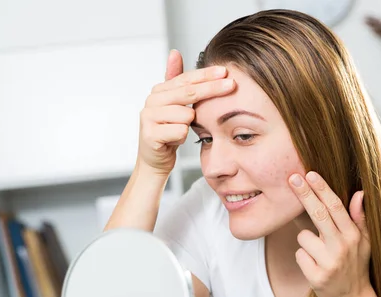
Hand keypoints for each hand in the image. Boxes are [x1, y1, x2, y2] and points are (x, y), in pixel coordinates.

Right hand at [137, 49, 235, 175]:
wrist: (154, 160)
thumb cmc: (168, 132)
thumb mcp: (174, 105)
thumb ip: (176, 81)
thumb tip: (175, 52)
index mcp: (158, 91)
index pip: (186, 79)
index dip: (206, 75)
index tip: (225, 71)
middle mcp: (151, 101)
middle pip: (188, 92)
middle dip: (212, 88)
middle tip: (232, 84)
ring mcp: (148, 117)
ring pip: (186, 114)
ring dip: (190, 125)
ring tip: (180, 130)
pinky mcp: (150, 134)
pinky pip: (180, 131)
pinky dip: (182, 137)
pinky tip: (175, 140)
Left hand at [289, 171, 371, 296]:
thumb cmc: (356, 264)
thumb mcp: (364, 241)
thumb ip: (360, 218)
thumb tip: (360, 193)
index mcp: (354, 235)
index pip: (336, 207)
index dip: (322, 189)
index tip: (310, 174)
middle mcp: (342, 247)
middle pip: (319, 214)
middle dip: (304, 194)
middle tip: (292, 178)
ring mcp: (329, 263)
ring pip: (303, 236)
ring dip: (306, 241)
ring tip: (319, 252)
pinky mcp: (316, 277)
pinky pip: (299, 255)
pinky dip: (303, 257)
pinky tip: (315, 265)